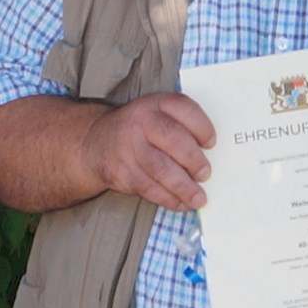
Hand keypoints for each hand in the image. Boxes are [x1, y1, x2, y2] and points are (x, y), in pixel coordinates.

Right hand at [88, 94, 216, 210]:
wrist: (96, 142)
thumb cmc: (138, 130)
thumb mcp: (156, 114)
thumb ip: (181, 125)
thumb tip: (210, 155)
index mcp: (155, 104)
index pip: (184, 109)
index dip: (202, 127)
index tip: (211, 144)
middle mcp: (141, 123)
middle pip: (174, 141)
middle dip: (194, 161)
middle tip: (206, 174)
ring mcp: (129, 148)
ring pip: (162, 169)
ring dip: (184, 187)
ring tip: (198, 198)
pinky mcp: (122, 172)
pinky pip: (149, 188)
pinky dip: (168, 199)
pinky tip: (181, 203)